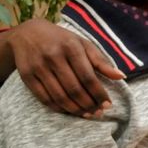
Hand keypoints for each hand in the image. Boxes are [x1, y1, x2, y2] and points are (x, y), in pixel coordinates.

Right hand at [8, 19, 124, 115]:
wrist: (28, 33)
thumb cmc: (62, 40)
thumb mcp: (83, 44)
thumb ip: (101, 61)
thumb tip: (120, 76)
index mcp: (71, 47)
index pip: (88, 77)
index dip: (99, 93)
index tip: (107, 104)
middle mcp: (53, 56)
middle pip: (74, 89)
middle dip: (88, 104)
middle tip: (98, 113)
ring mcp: (38, 66)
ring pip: (59, 96)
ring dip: (75, 109)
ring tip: (86, 114)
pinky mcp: (26, 75)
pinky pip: (44, 98)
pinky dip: (58, 108)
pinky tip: (69, 110)